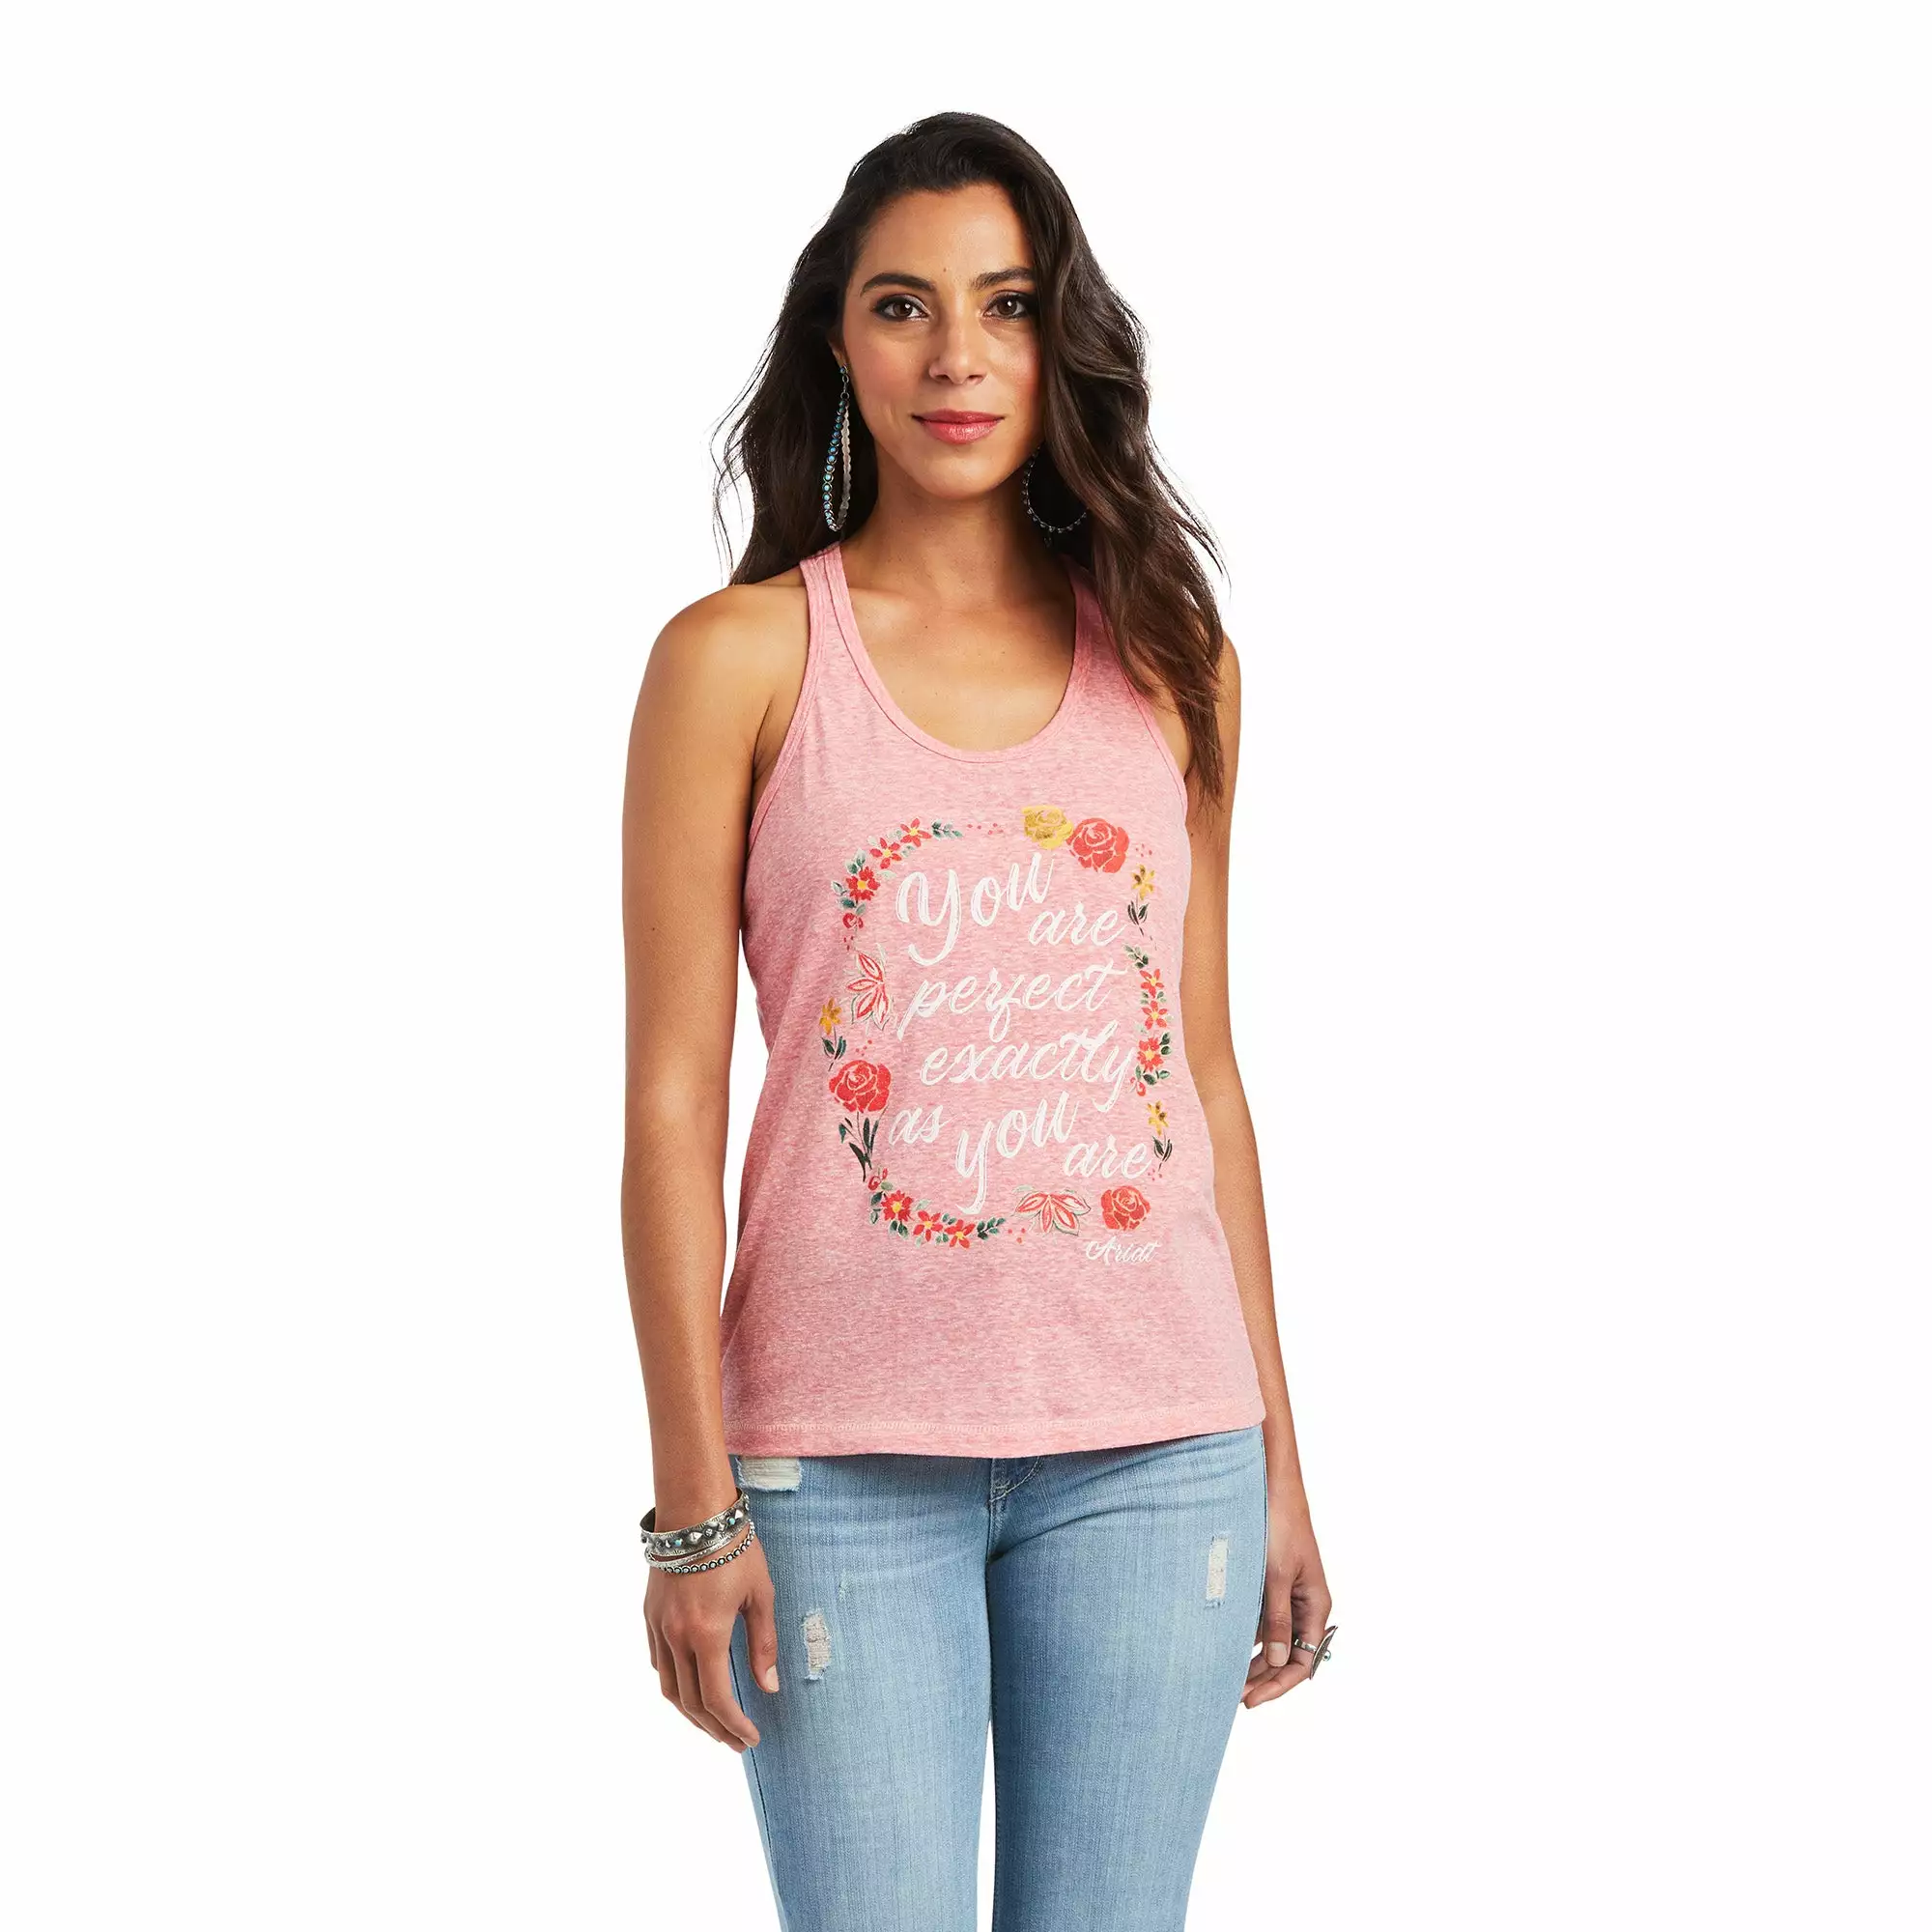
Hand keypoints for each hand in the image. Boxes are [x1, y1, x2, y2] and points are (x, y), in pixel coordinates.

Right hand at [644, 1535, 780, 1751]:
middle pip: (690, 1702)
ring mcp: (658, 1627)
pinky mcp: (650, 1616)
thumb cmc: (735, 1547)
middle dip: (715, 1728)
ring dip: (691, 1714)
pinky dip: (674, 1685)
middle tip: (736, 1742)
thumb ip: (763, 1644)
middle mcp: (676, 1636)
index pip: (717, 1698)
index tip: (752, 1738)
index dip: (734, 1725)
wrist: (695, 1510)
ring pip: (669, 1688)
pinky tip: (691, 1688)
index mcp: (707, 1633)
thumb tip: (768, 1688)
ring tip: (714, 1725)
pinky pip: (658, 1664)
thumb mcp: (760, 1594)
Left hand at [1244, 1482, 1331, 1708]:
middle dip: (1262, 1678)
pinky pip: (1262, 1620)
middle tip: (1231, 1695)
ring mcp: (1287, 1595)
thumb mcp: (1276, 1575)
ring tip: (1225, 1678)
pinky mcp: (1271, 1584)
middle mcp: (1305, 1605)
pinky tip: (1226, 1646)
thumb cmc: (1279, 1524)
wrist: (1270, 1486)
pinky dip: (1247, 1636)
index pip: (1302, 1663)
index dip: (1278, 1685)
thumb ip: (1277, 1618)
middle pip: (1288, 1656)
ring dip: (1253, 1660)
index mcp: (1316, 1606)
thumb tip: (1279, 1660)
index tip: (1250, 1700)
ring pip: (1273, 1640)